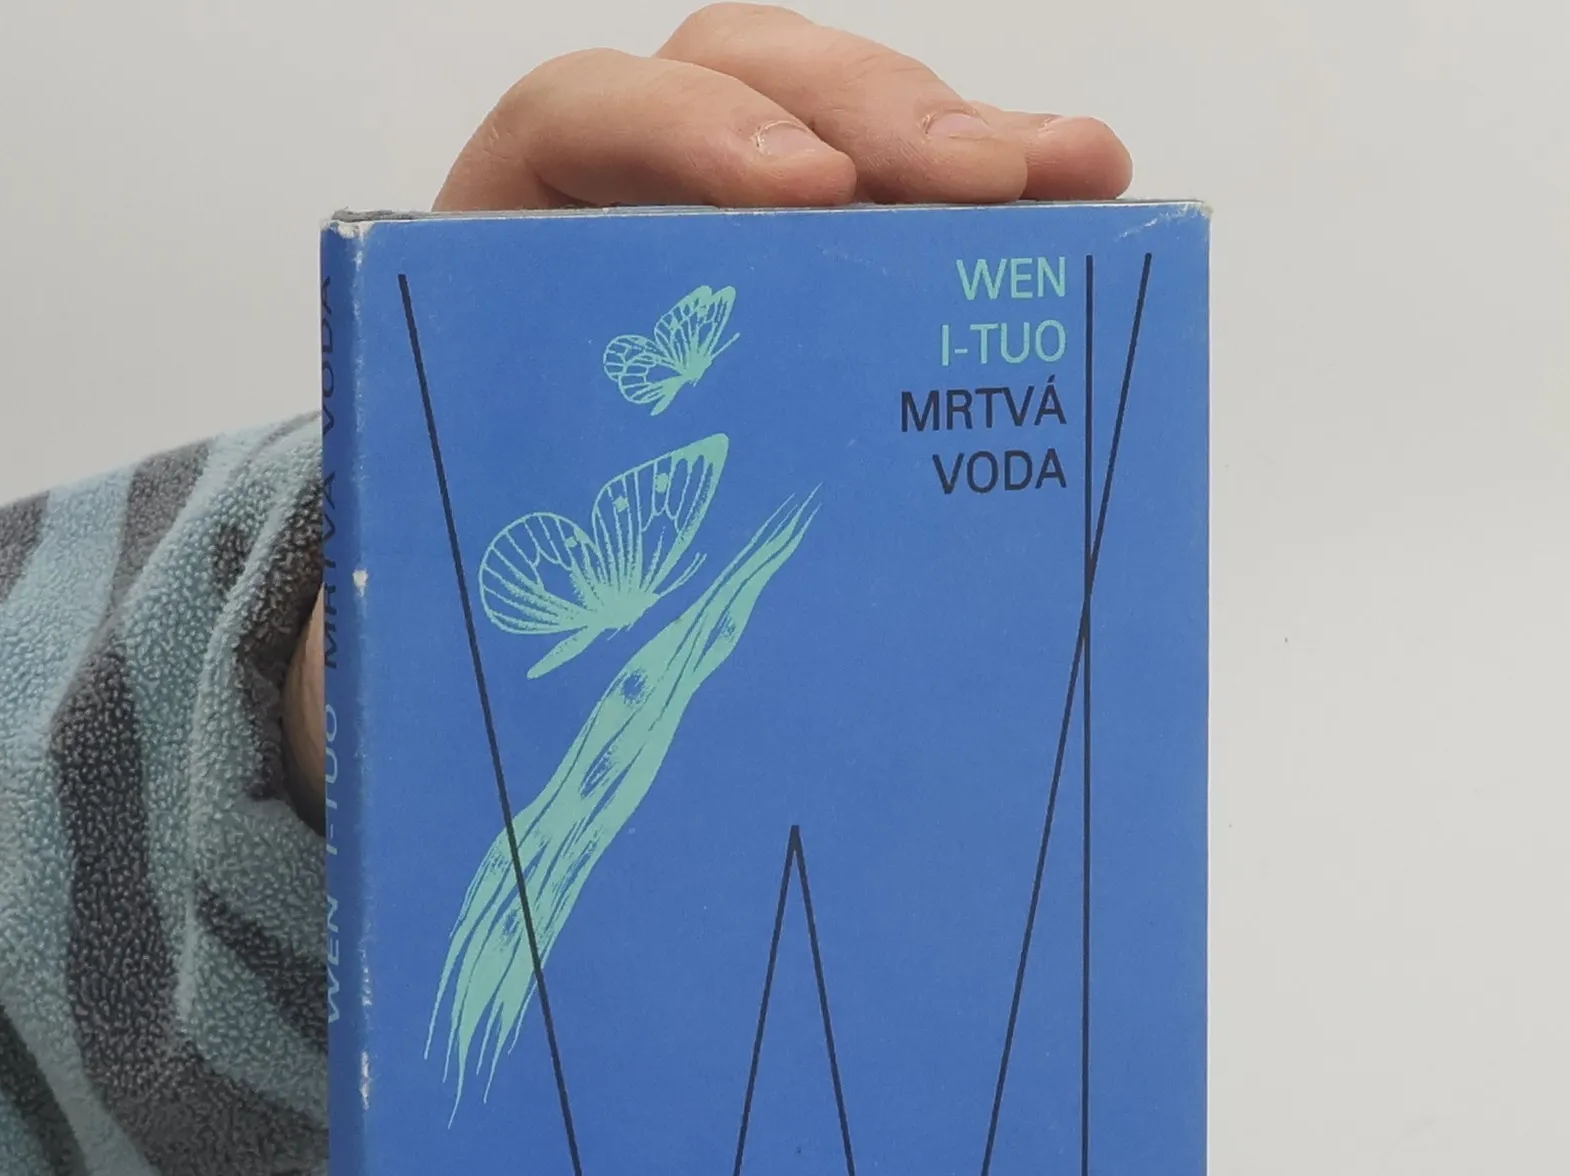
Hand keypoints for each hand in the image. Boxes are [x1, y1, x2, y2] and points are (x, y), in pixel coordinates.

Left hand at [284, 4, 1132, 820]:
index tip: (801, 194)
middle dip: (870, 115)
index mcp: (509, 251)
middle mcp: (622, 198)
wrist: (495, 580)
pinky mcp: (811, 249)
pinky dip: (994, 193)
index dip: (686, 132)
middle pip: (741, 75)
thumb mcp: (486, 571)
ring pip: (838, 113)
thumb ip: (518, 579)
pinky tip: (1083, 194)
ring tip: (1072, 179)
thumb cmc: (498, 572)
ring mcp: (727, 211)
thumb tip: (590, 707)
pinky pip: (901, 191)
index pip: (581, 120)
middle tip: (981, 182)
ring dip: (959, 138)